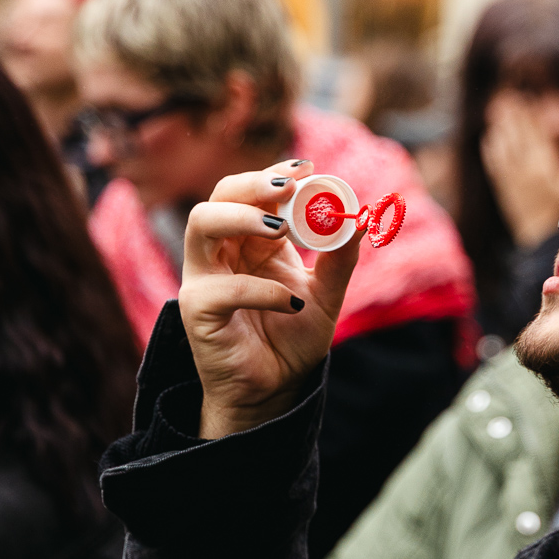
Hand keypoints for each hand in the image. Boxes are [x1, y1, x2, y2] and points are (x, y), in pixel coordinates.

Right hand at [180, 161, 362, 437]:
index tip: (308, 166)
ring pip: (202, 224)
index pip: (253, 193)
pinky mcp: (198, 311)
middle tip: (290, 186)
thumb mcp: (326, 297)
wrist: (274, 392)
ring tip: (280, 229)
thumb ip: (339, 260)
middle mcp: (223, 253)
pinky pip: (223, 289)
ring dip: (242, 218)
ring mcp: (204, 279)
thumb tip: (360, 218)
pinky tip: (292, 304)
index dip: (276, 174)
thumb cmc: (292, 340)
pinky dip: (261, 290)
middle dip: (254, 184)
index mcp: (251, 242)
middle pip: (220, 196)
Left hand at [480, 91, 558, 247]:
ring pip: (503, 146)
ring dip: (500, 128)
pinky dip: (492, 150)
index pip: (534, 134)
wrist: (540, 241)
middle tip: (507, 98)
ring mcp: (512, 178)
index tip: (525, 100)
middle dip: (512, 116)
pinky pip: (495, 164)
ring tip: (496, 111)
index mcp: (543, 165)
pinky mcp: (504, 188)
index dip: (529, 116)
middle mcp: (525, 168)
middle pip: (517, 135)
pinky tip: (489, 139)